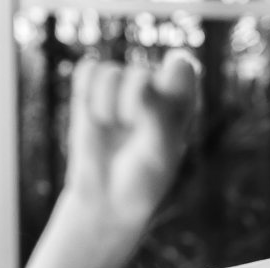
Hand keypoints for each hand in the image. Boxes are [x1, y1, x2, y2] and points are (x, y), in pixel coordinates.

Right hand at [64, 52, 198, 229]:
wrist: (107, 198)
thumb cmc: (144, 178)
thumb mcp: (160, 154)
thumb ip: (157, 117)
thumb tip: (142, 84)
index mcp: (181, 100)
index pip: (181, 67)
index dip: (167, 84)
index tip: (161, 112)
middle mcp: (154, 86)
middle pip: (140, 73)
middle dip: (131, 106)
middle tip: (132, 132)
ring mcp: (122, 84)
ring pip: (111, 72)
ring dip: (107, 105)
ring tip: (114, 128)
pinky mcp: (93, 87)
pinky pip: (88, 69)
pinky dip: (87, 95)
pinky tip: (96, 117)